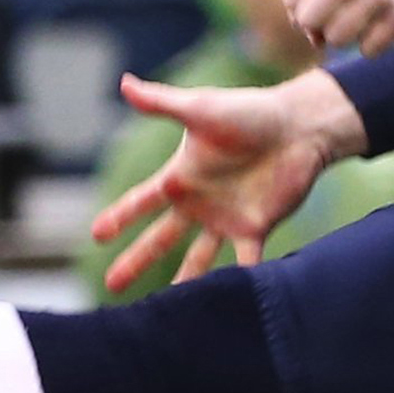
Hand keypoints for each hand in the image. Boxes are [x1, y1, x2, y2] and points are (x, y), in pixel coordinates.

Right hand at [88, 71, 364, 292]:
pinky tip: (228, 307)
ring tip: (168, 310)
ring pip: (198, 259)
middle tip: (112, 285)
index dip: (119, 217)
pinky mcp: (255, 227)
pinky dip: (238, 282)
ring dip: (184, 283)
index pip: (142, 201)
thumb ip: (161, 103)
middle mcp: (199, 202)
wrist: (297, 126)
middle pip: (161, 238)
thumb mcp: (200, 108)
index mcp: (181, 177)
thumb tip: (124, 83)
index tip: (96, 234)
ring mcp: (226, 218)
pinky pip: (245, 262)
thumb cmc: (249, 112)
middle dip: (136, 260)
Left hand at [281, 0, 393, 55]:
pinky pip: (368, 50)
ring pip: (337, 39)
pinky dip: (373, 45)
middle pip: (308, 21)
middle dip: (318, 28)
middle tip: (337, 21)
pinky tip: (384, 28)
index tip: (321, 7)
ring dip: (347, 38)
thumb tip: (307, 33)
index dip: (301, 10)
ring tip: (361, 24)